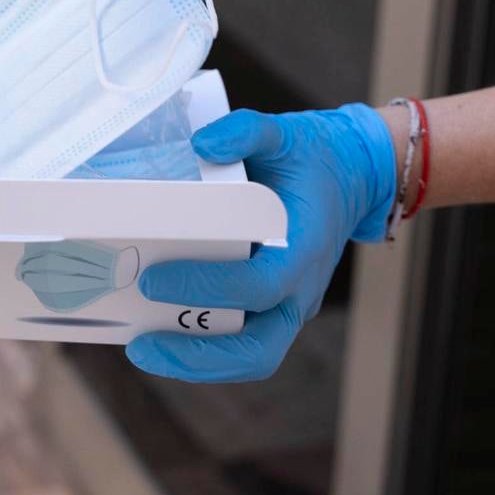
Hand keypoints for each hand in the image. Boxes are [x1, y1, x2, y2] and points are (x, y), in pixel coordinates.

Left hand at [127, 106, 396, 382]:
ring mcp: (289, 305)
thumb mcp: (284, 131)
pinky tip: (159, 333)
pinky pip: (242, 343)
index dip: (206, 288)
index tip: (154, 277)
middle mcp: (300, 289)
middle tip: (141, 347)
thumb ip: (247, 131)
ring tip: (142, 349)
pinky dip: (202, 348)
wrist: (354, 174)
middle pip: (257, 350)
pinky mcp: (275, 308)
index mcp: (305, 250)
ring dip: (195, 363)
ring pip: (249, 357)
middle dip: (197, 358)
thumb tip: (203, 144)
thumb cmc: (315, 156)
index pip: (257, 286)